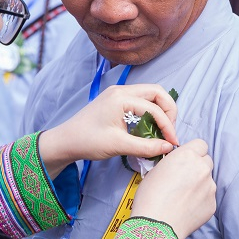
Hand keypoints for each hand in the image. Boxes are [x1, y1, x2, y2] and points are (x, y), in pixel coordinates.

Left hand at [39, 84, 178, 177]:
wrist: (65, 141)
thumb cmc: (87, 141)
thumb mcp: (118, 146)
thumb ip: (145, 146)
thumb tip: (168, 147)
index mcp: (121, 98)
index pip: (154, 108)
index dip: (167, 125)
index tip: (172, 143)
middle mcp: (121, 90)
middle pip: (157, 92)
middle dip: (168, 111)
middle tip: (169, 132)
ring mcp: (118, 94)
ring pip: (150, 95)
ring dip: (160, 111)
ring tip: (162, 131)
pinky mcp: (116, 100)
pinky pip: (141, 101)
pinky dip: (150, 112)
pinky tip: (149, 128)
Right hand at [130, 139, 215, 238]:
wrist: (156, 225)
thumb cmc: (150, 197)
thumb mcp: (156, 170)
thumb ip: (173, 162)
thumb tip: (179, 164)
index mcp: (187, 156)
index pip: (201, 144)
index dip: (193, 152)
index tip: (187, 159)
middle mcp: (202, 168)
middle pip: (207, 161)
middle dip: (198, 166)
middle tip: (184, 178)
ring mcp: (210, 187)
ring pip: (208, 180)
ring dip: (200, 184)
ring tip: (183, 197)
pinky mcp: (212, 204)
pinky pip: (208, 197)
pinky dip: (200, 200)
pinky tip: (186, 207)